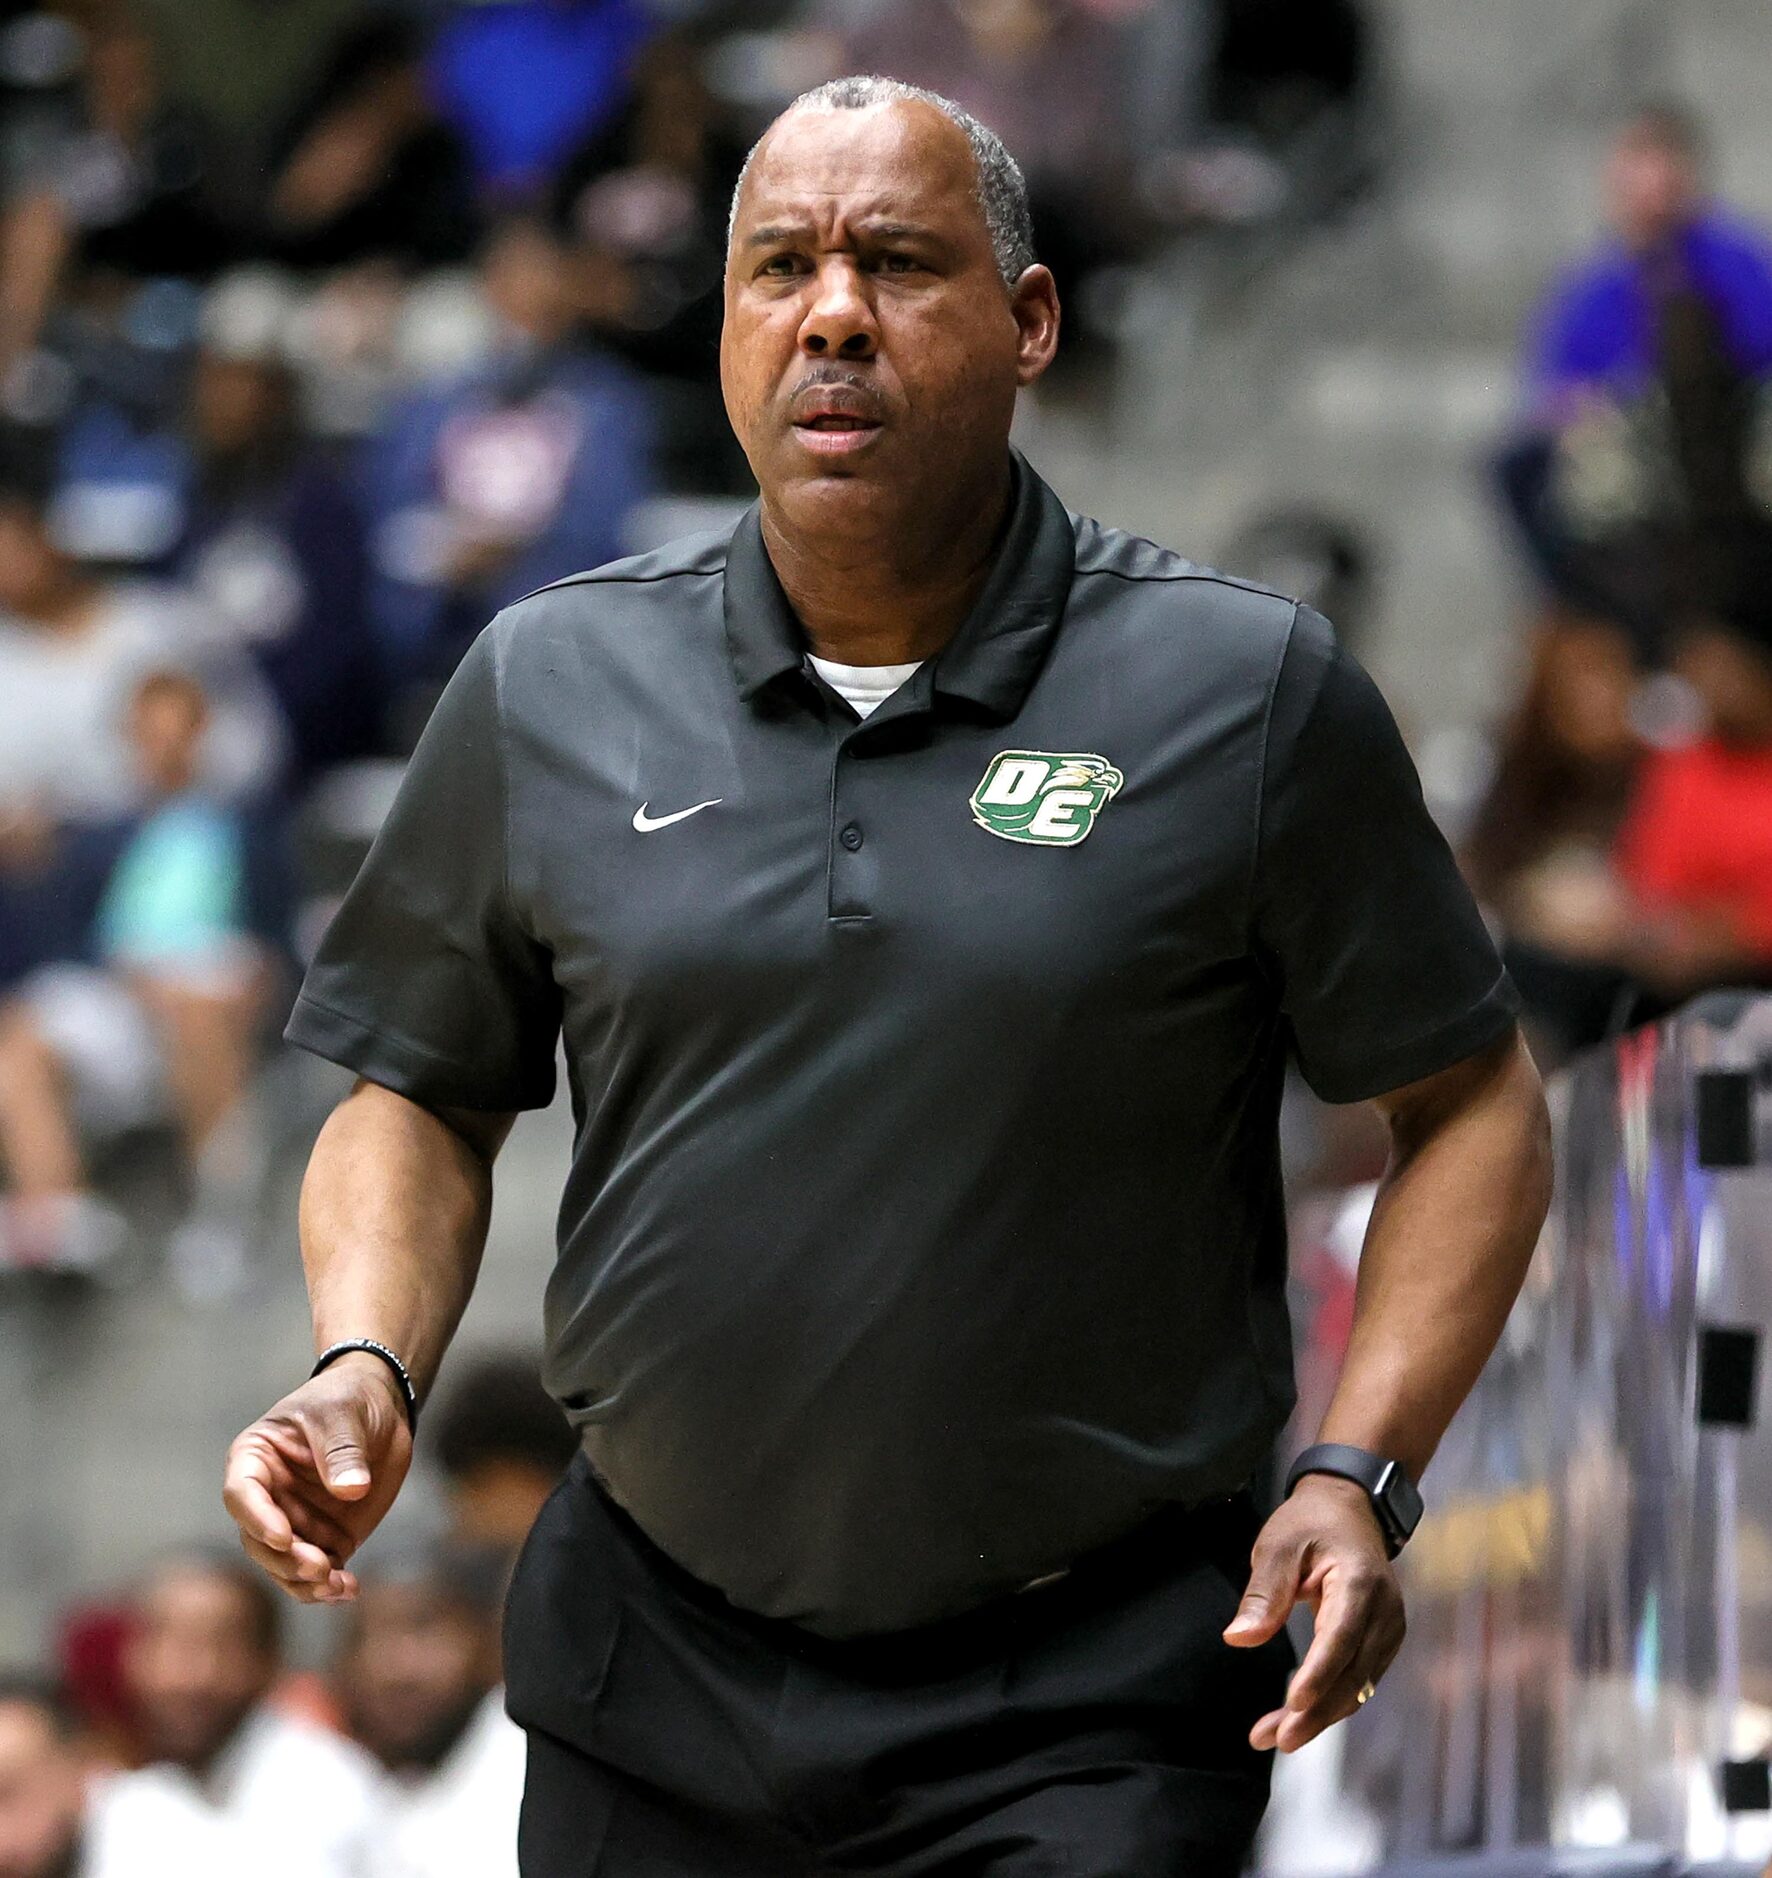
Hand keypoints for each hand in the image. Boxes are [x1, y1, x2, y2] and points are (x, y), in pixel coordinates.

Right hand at [222, 1354, 413, 1603]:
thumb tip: (351, 1491)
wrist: (381, 1408)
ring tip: (338, 1586)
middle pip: (259, 1540)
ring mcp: (294, 1521)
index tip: (282, 1536)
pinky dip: (329, 1587)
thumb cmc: (349, 1399)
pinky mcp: (324, 1538)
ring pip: (284, 1565)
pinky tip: (349, 1590)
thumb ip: (343, 1450)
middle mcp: (267, 1497)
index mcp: (255, 1458)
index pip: (241, 1493)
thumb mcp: (344, 1412)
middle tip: (319, 1568)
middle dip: (286, 1560)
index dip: (257, 1519)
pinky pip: (317, 1572)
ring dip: (305, 1582)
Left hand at [1221, 1473, 1405, 1751]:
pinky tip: (1297, 1718)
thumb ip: (1263, 1592)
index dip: (1319, 1674)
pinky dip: (1329, 1702)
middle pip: (1352, 1674)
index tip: (1293, 1703)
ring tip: (1274, 1737)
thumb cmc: (1311, 1522)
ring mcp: (1389, 1630)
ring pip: (1356, 1686)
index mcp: (1360, 1582)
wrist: (1350, 1508)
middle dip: (1315, 1711)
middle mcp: (1385, 1613)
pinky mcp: (1381, 1642)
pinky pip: (1357, 1680)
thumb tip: (1238, 1639)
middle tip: (1276, 1739)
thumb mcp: (1279, 1543)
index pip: (1340, 1637)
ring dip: (1319, 1715)